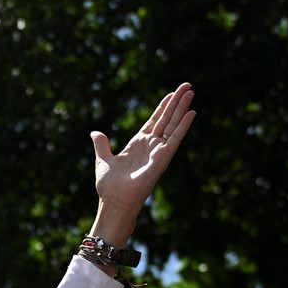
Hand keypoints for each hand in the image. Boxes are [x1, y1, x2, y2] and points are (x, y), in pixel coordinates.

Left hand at [89, 83, 196, 246]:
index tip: (172, 94)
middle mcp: (151, 146)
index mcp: (138, 144)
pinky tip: (192, 113)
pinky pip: (175, 139)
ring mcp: (158, 151)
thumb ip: (101, 145)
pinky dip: (183, 126)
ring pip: (173, 125)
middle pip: (167, 119)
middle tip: (188, 85)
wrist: (114, 202)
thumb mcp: (103, 160)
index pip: (154, 121)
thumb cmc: (109, 187)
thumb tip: (95, 133)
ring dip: (182, 108)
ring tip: (191, 91)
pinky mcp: (162, 158)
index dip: (163, 107)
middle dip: (176, 102)